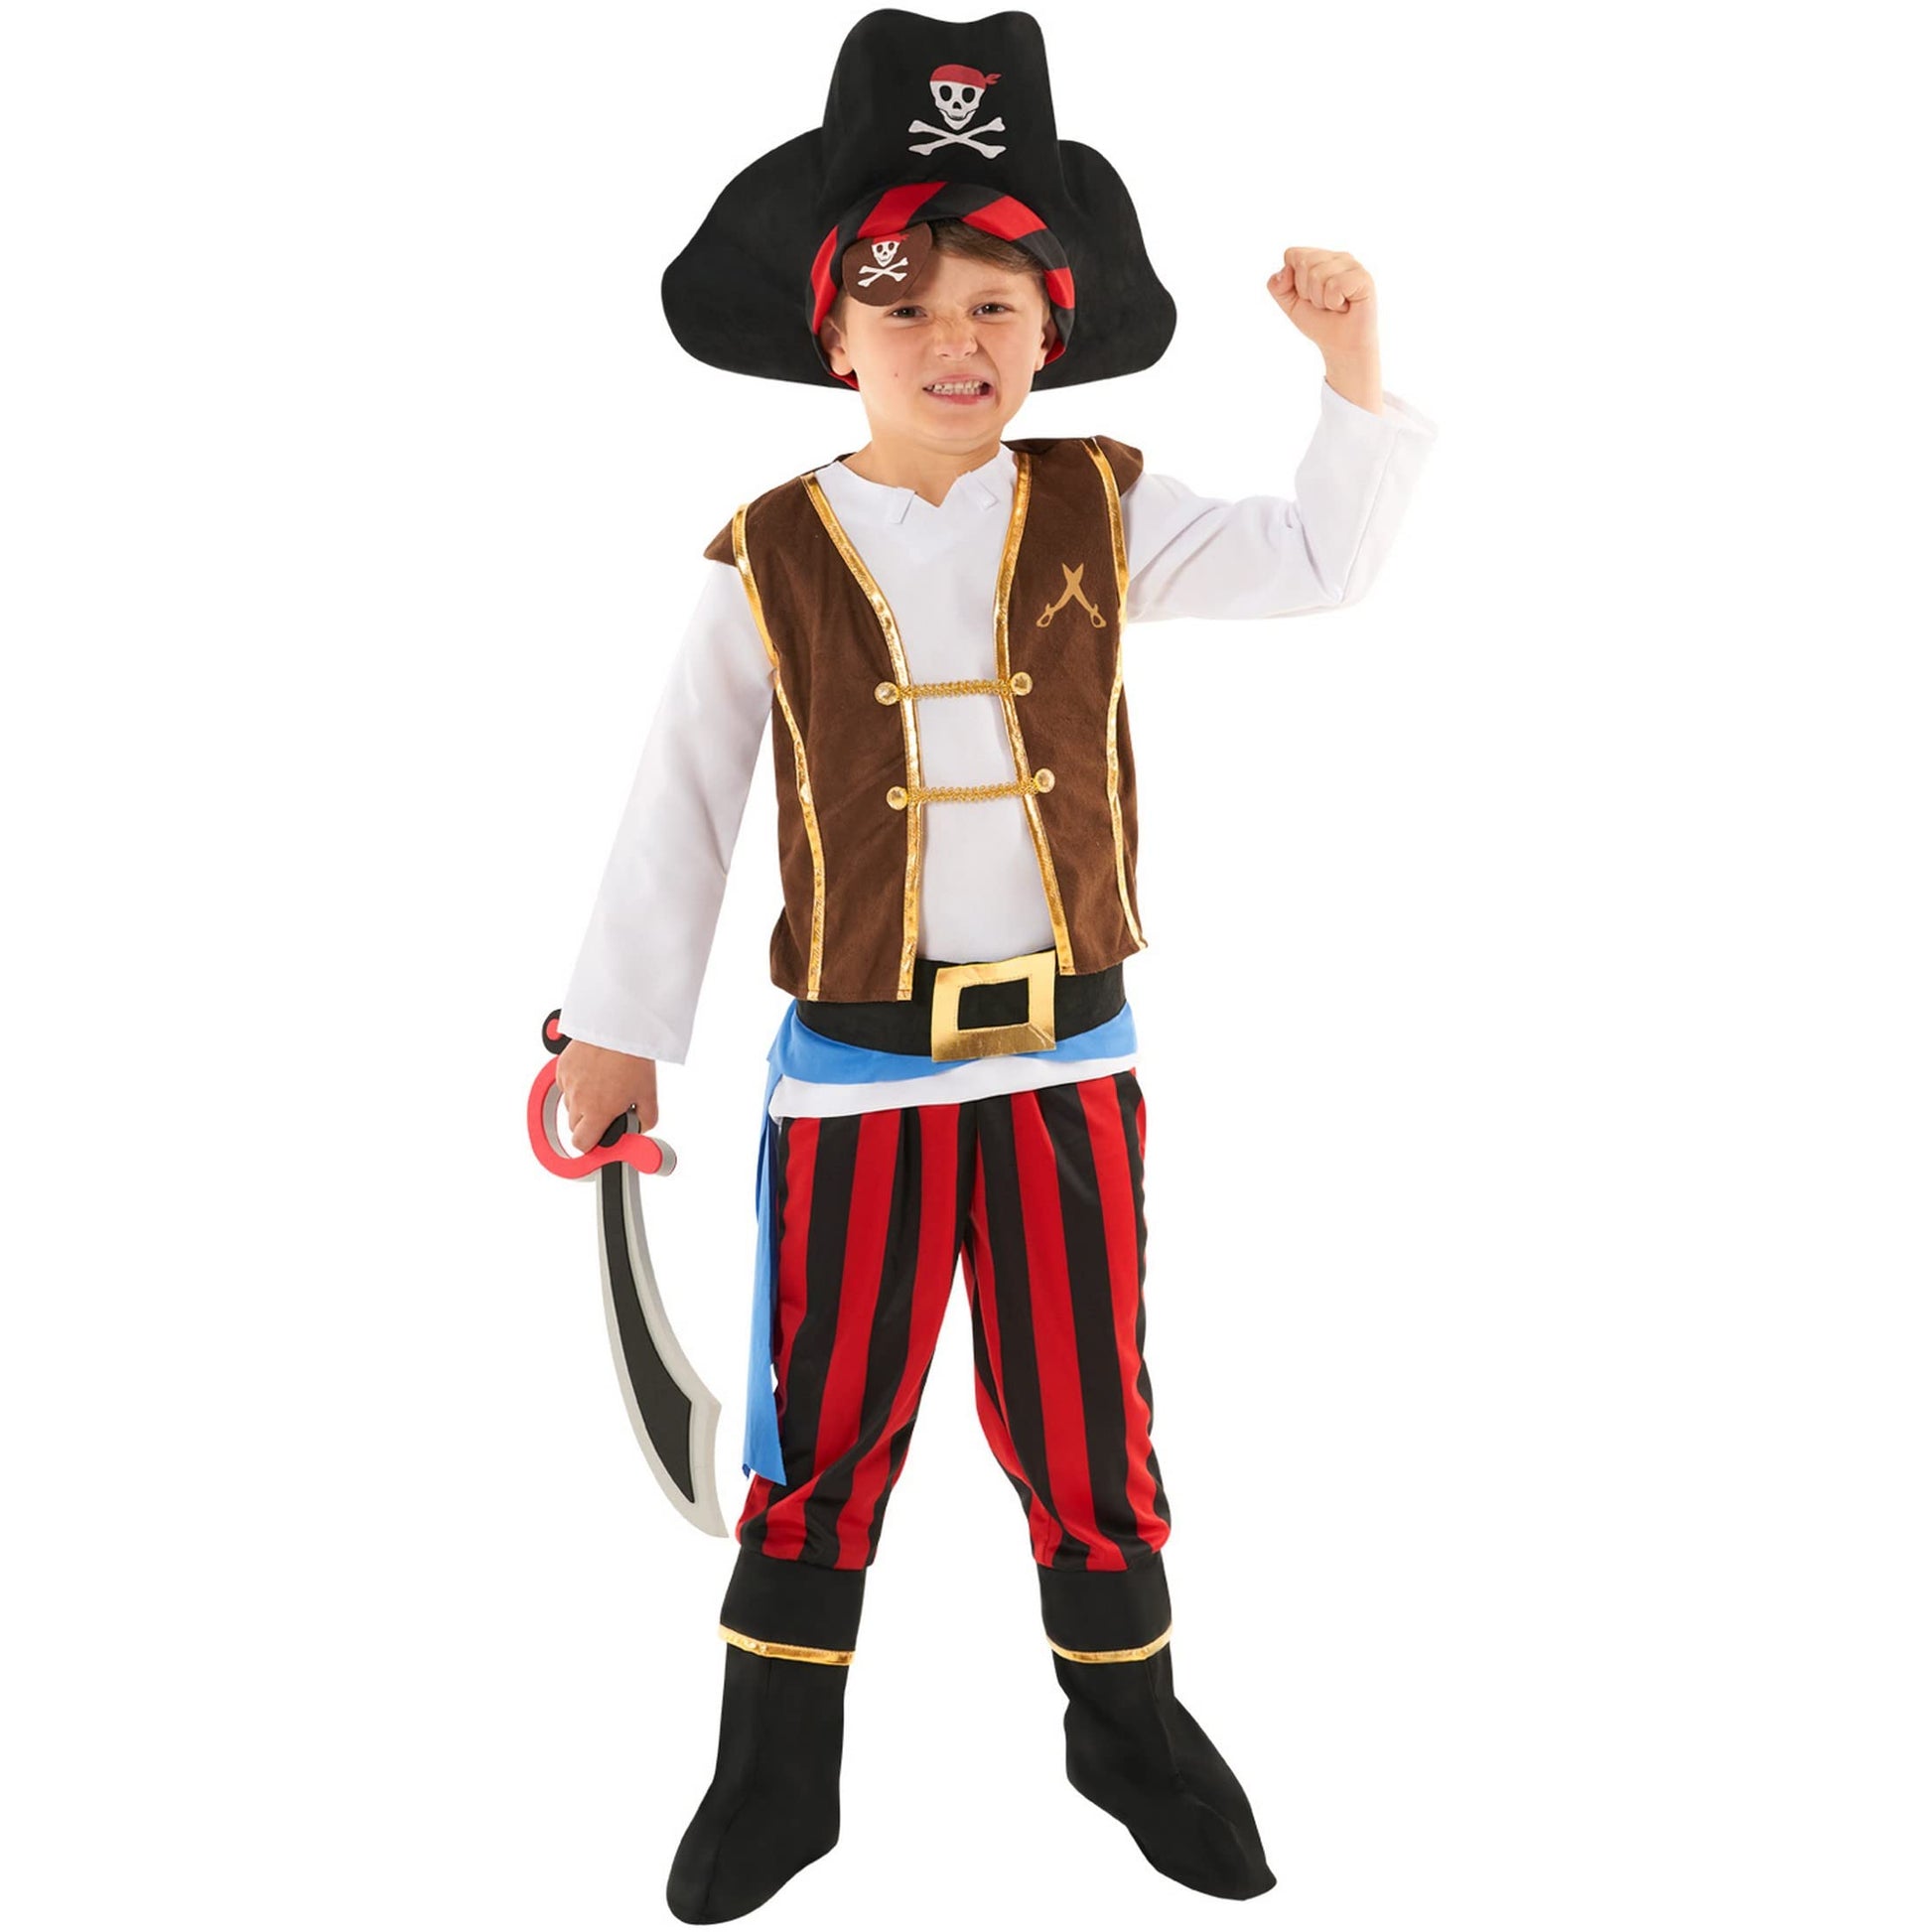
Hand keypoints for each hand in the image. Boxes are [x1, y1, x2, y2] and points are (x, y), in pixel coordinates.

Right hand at [557, 1039, 658, 1151]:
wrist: (619, 1026)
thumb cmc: (634, 1059)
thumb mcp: (649, 1095)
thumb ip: (645, 1121)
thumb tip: (637, 1130)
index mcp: (598, 1112)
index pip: (581, 1143)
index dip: (591, 1144)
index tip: (600, 1137)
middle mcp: (578, 1099)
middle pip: (574, 1125)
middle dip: (589, 1122)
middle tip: (608, 1108)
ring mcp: (568, 1082)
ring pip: (569, 1104)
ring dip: (582, 1102)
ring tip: (603, 1086)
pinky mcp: (562, 1066)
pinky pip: (565, 1084)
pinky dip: (576, 1084)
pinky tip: (594, 1073)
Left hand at [1265, 246, 1380, 381]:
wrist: (1341, 346)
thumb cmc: (1319, 322)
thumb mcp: (1290, 304)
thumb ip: (1278, 286)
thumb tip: (1285, 270)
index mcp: (1320, 257)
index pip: (1292, 254)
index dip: (1293, 281)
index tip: (1307, 296)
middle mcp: (1337, 257)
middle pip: (1303, 262)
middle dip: (1306, 292)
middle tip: (1323, 303)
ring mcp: (1352, 265)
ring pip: (1318, 275)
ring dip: (1321, 300)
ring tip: (1334, 306)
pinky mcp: (1363, 277)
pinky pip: (1335, 285)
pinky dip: (1334, 303)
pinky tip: (1345, 306)